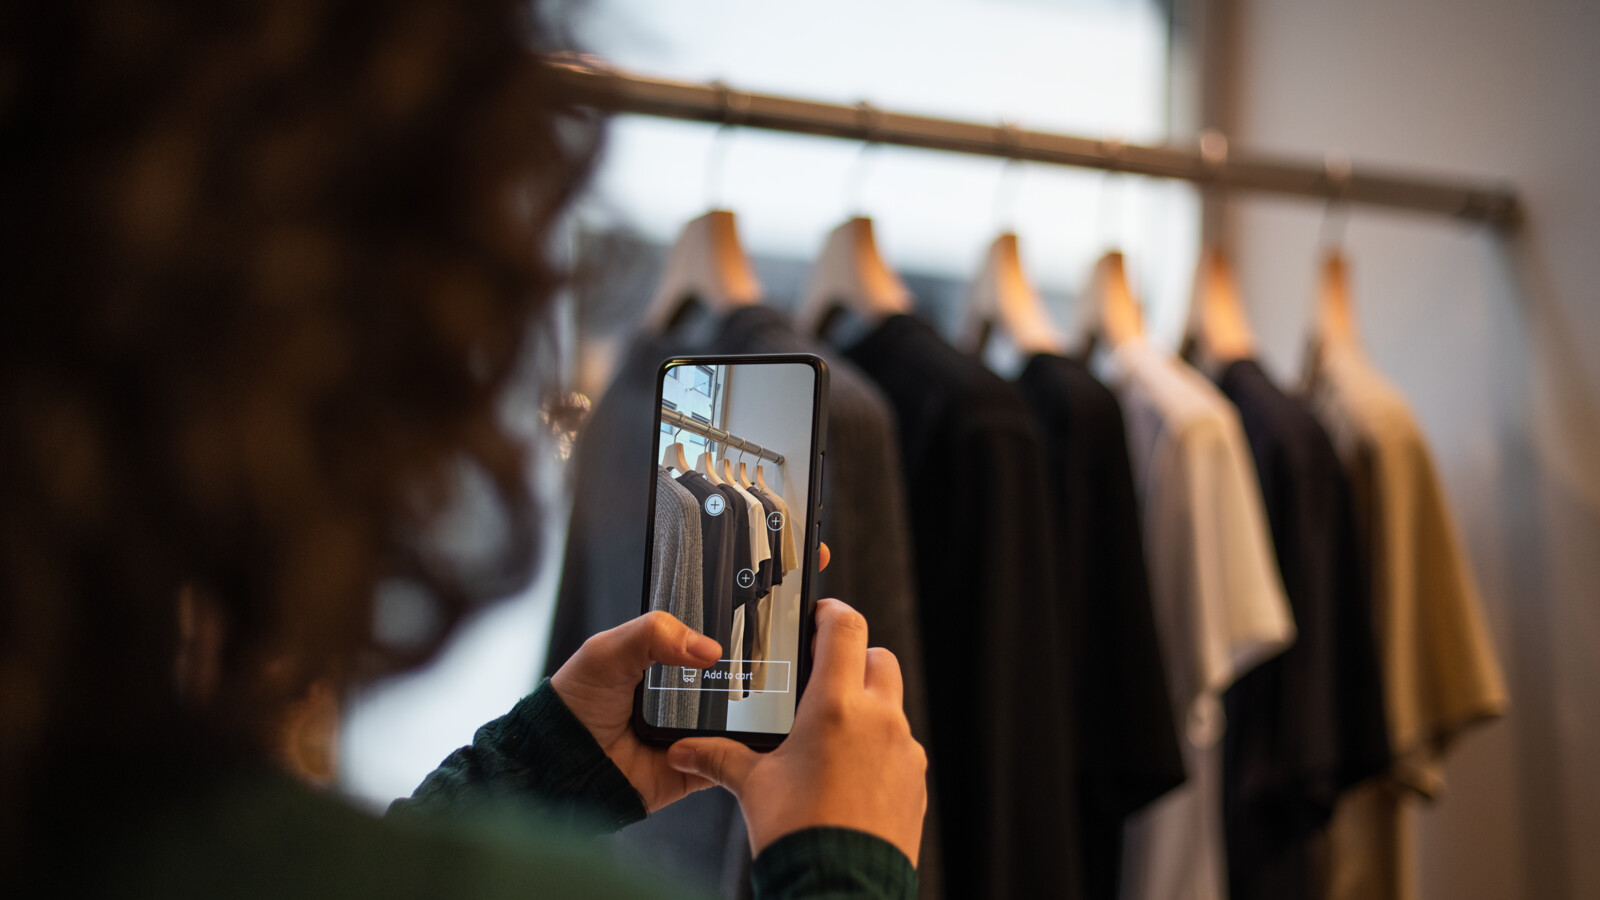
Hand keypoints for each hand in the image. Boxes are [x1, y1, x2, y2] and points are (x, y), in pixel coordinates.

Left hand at [549, 542, 832, 811]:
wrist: (563, 767)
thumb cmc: (576, 705)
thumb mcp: (607, 650)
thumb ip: (652, 632)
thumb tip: (706, 648)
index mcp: (676, 645)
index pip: (724, 611)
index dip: (756, 594)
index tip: (790, 571)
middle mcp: (698, 677)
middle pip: (753, 653)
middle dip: (780, 642)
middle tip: (802, 626)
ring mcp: (710, 717)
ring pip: (760, 699)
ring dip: (778, 690)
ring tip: (797, 672)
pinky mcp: (712, 757)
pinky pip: (746, 750)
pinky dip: (758, 741)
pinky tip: (773, 721)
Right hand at [664, 598, 927, 864]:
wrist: (840, 889)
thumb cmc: (798, 834)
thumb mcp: (752, 787)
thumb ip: (718, 758)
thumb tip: (681, 751)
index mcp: (836, 706)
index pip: (846, 628)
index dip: (831, 612)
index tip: (818, 615)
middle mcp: (879, 719)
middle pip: (878, 658)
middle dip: (853, 660)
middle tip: (822, 677)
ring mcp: (904, 750)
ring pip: (892, 704)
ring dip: (868, 706)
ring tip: (831, 733)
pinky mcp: (916, 781)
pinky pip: (901, 747)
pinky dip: (880, 747)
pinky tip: (850, 773)